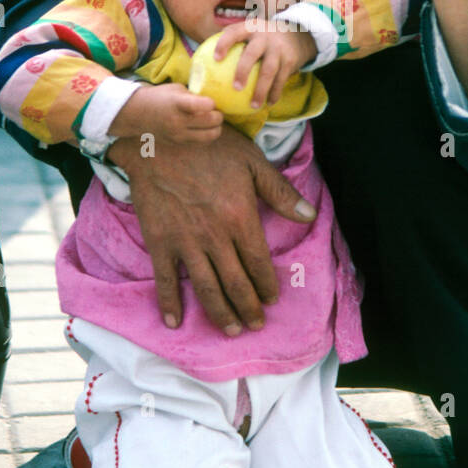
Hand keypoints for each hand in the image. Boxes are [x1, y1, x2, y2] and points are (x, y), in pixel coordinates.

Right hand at [107, 125, 316, 334]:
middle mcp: (215, 237)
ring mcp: (185, 242)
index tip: (271, 299)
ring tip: (231, 330)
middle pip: (235, 282)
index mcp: (240, 218)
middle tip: (255, 325)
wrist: (158, 137)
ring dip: (220, 313)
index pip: (258, 263)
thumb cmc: (210, 145)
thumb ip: (280, 191)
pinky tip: (174, 322)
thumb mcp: (251, 161)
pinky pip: (165, 279)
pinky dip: (169, 303)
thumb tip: (309, 215)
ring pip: (206, 288)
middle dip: (248, 307)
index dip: (266, 285)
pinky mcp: (159, 242)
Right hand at [110, 82, 222, 145]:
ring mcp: (179, 135)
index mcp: (177, 103)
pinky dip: (207, 135)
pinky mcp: (179, 143)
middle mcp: (178, 121)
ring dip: (216, 128)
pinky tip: (203, 128)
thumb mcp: (176, 89)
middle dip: (218, 115)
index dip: (211, 103)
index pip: (200, 106)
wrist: (138, 114)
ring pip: (210, 136)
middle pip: (211, 122)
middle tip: (216, 111)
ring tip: (212, 121)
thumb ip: (194, 95)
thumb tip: (212, 101)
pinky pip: (201, 142)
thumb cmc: (159, 97)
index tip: (211, 101)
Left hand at [212, 18, 316, 108]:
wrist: (295, 34)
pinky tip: (269, 103)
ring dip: (261, 89)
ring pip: (269, 70)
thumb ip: (228, 42)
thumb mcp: (247, 33)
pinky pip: (281, 79)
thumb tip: (199, 62)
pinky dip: (275, 92)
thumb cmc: (259, 38)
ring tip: (254, 105)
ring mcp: (278, 48)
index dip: (224, 44)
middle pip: (252, 53)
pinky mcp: (290, 59)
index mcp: (249, 28)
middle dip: (243, 70)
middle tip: (236, 88)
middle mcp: (264, 36)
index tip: (216, 59)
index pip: (234, 33)